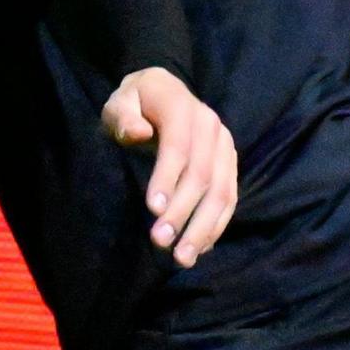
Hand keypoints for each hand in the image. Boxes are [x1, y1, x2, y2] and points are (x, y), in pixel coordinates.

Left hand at [105, 67, 236, 267]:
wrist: (164, 92)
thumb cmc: (135, 103)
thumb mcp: (119, 103)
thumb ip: (123, 117)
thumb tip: (136, 132)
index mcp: (182, 107)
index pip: (178, 147)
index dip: (167, 178)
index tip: (152, 209)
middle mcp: (211, 126)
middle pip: (202, 175)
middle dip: (183, 212)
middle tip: (160, 241)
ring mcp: (225, 146)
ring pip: (222, 192)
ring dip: (204, 228)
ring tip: (183, 257)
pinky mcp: (230, 164)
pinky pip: (230, 198)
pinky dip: (216, 225)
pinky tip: (199, 248)